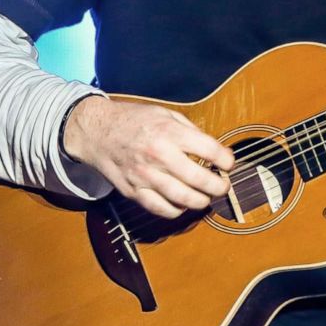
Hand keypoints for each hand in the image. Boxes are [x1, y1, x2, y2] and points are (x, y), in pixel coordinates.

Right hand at [62, 96, 234, 217]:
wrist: (97, 131)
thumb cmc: (133, 120)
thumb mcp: (165, 114)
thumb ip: (190, 131)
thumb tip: (213, 150)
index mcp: (169, 132)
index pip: (210, 150)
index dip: (226, 160)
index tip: (228, 163)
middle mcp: (159, 155)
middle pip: (201, 180)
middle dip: (219, 186)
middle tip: (223, 186)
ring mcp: (146, 176)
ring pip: (184, 199)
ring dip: (202, 201)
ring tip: (206, 197)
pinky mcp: (134, 191)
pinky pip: (162, 209)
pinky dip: (177, 211)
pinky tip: (183, 204)